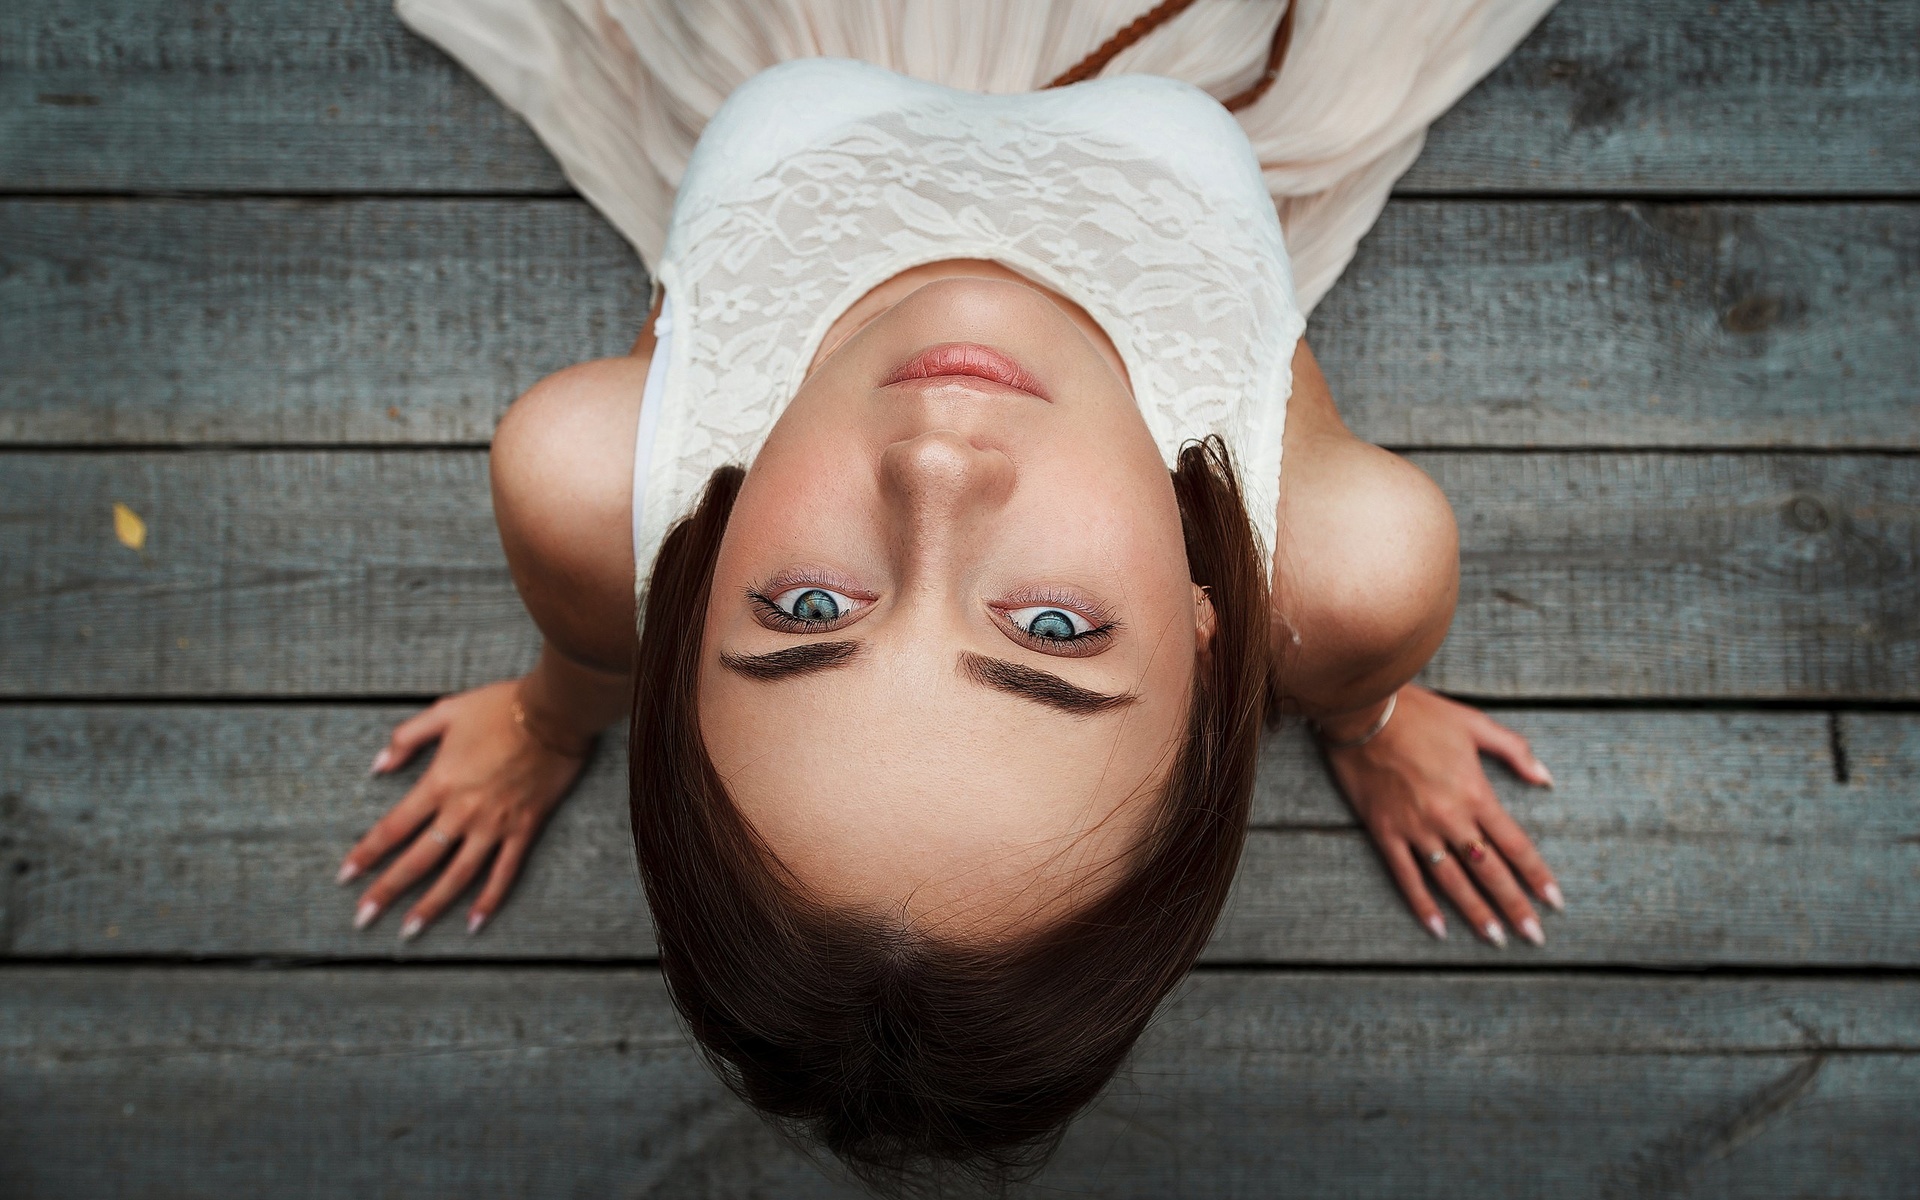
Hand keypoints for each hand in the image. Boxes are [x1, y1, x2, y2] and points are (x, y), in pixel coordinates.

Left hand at [337, 680, 588, 938]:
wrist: (556, 711)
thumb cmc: (500, 707)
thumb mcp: (445, 711)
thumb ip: (407, 738)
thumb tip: (378, 766)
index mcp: (440, 782)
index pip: (393, 827)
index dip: (366, 853)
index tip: (346, 875)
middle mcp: (463, 811)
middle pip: (418, 860)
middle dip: (387, 891)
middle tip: (363, 918)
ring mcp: (495, 824)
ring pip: (458, 875)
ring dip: (432, 905)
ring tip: (410, 930)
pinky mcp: (524, 828)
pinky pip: (505, 871)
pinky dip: (490, 899)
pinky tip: (474, 922)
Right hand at [1322, 685, 1561, 946]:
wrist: (1362, 710)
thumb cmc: (1419, 714)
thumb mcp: (1474, 723)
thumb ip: (1514, 751)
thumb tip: (1546, 779)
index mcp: (1475, 793)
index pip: (1515, 845)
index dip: (1537, 876)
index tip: (1554, 901)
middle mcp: (1450, 818)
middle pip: (1489, 871)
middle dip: (1514, 906)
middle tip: (1534, 936)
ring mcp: (1416, 829)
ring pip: (1452, 881)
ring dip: (1476, 912)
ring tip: (1495, 939)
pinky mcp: (1385, 831)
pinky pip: (1406, 876)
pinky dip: (1422, 904)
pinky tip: (1438, 928)